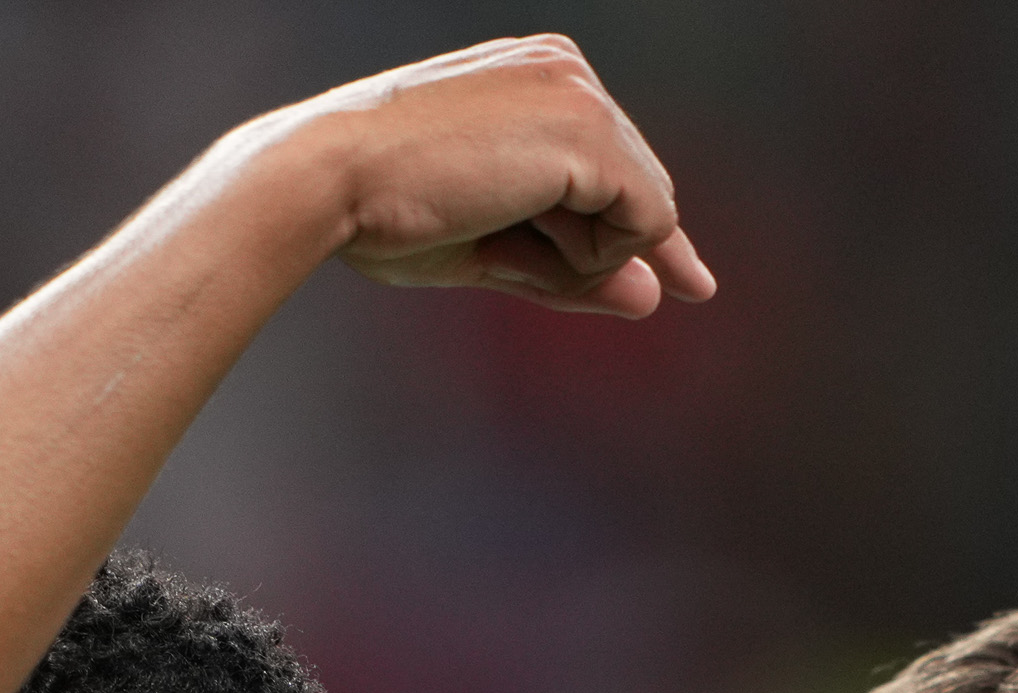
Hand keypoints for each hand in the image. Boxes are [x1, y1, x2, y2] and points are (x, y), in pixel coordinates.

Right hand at [283, 37, 717, 317]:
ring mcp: (583, 95)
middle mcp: (567, 69)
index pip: (617, 164)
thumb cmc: (381, 211)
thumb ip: (571, 270)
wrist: (327, 178)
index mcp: (534, 76)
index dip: (646, 236)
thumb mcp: (490, 248)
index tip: (690, 285)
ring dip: (580, 257)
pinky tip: (517, 226)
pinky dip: (597, 256)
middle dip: (596, 257)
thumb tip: (654, 299)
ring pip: (644, 213)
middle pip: (636, 193)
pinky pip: (646, 225)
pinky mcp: (591, 132)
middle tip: (510, 254)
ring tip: (484, 225)